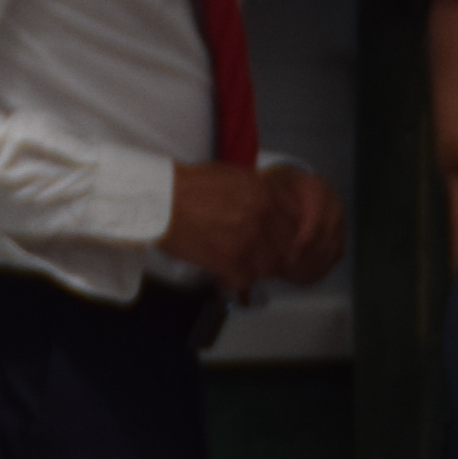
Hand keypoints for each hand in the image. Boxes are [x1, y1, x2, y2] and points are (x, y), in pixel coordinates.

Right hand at [166, 160, 347, 305]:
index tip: (277, 237)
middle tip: (255, 253)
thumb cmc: (190, 187)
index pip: (295, 222)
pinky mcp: (231, 263)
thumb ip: (259, 194)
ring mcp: (248, 242)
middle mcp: (262, 218)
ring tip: (238, 263)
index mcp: (265, 195)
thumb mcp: (235, 178)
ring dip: (255, 267)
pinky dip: (233, 280)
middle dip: (272, 251)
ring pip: (268, 265)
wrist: (162, 201)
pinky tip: (222, 273)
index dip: (286, 233)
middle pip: (285, 246)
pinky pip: (244, 280)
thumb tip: (273, 208)